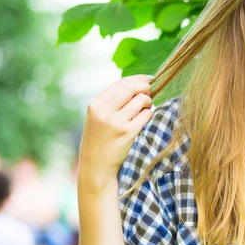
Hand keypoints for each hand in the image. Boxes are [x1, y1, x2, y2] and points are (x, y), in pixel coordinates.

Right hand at [77, 74, 153, 194]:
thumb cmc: (101, 136)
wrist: (95, 165)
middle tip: (149, 94)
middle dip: (146, 88)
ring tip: (144, 110)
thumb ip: (115, 98)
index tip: (148, 80)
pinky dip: (148, 115)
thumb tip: (142, 81)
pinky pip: (146, 115)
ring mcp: (115, 122)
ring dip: (148, 103)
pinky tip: (143, 120)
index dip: (138, 79)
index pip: (122, 82)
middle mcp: (104, 111)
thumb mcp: (100, 114)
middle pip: (133, 88)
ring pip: (142, 100)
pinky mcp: (127, 133)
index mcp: (96, 103)